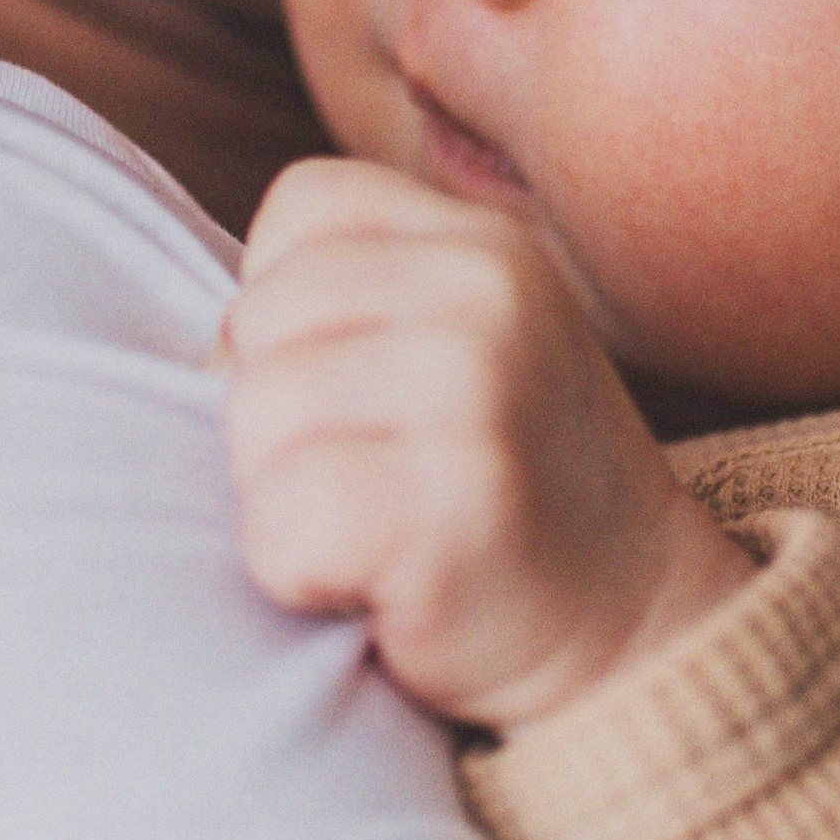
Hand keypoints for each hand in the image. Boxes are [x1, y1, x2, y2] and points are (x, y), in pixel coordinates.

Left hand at [222, 158, 754, 732]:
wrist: (632, 632)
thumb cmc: (504, 496)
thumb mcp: (458, 349)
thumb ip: (353, 304)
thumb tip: (206, 350)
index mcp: (483, 244)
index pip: (301, 208)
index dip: (294, 313)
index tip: (363, 397)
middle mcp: (486, 294)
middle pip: (258, 320)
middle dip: (279, 420)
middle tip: (376, 481)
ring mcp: (476, 392)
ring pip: (255, 420)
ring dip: (285, 504)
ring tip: (380, 533)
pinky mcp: (455, 504)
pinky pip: (282, 524)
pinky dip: (300, 575)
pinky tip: (377, 585)